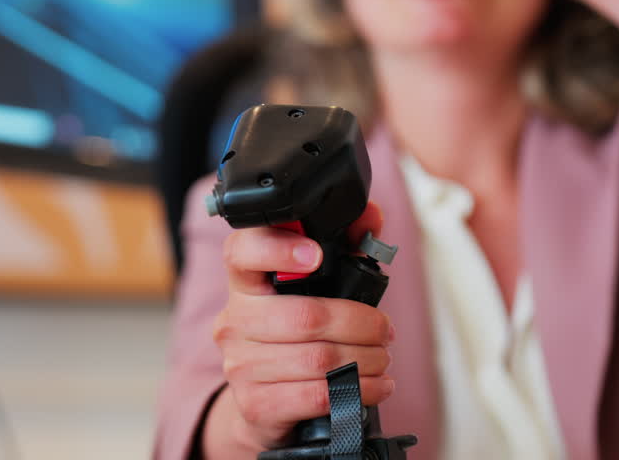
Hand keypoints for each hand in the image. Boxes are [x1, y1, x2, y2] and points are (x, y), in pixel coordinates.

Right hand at [202, 203, 395, 456]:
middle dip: (361, 323)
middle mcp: (234, 321)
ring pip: (318, 358)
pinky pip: (317, 395)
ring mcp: (240, 365)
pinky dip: (358, 391)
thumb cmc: (293, 336)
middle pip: (306, 316)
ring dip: (366, 360)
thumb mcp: (313, 289)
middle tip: (385, 330)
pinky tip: (376, 386)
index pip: (242, 253)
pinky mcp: (256, 404)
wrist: (262, 404)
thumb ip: (342, 245)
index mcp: (245, 283)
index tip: (316, 254)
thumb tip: (371, 215)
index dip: (277, 249)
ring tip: (383, 359)